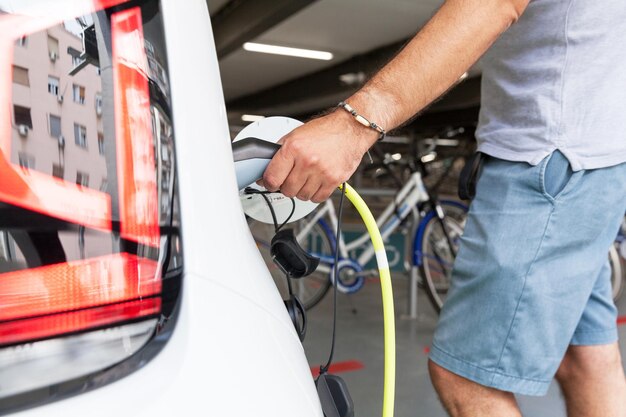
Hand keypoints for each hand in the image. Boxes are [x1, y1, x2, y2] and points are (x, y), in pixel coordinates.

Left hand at [262, 110, 376, 202]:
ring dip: (301, 191)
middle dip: (286, 186)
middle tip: (291, 178)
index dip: (268, 183)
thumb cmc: (324, 131)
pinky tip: (316, 183)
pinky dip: (314, 194)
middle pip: (287, 190)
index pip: (272, 178)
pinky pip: (317, 198)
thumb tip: (266, 169)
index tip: (270, 183)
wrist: (350, 130)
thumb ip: (280, 152)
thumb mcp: (296, 135)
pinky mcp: (334, 180)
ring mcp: (321, 172)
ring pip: (301, 196)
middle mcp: (307, 161)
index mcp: (294, 148)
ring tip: (306, 178)